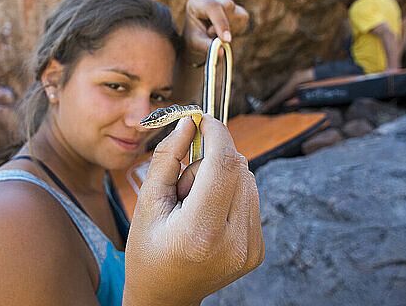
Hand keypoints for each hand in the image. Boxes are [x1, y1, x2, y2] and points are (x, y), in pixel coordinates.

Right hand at [123, 115, 263, 305]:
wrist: (165, 296)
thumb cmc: (148, 251)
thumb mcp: (147, 203)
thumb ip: (168, 158)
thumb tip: (189, 123)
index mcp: (201, 232)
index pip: (223, 165)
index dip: (216, 133)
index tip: (204, 118)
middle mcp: (234, 241)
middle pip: (239, 168)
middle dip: (212, 160)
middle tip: (185, 184)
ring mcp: (251, 248)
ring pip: (249, 180)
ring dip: (222, 177)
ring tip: (195, 204)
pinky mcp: (257, 249)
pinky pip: (251, 198)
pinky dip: (231, 194)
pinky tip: (209, 215)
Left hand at [183, 0, 248, 65]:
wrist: (198, 37)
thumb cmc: (194, 38)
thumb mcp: (195, 43)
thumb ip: (206, 46)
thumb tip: (221, 51)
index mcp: (196, 1)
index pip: (212, 6)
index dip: (221, 22)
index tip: (226, 40)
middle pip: (227, 6)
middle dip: (225, 26)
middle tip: (216, 39)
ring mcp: (224, 0)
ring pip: (236, 12)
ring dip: (230, 28)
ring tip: (216, 34)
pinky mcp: (236, 7)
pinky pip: (242, 18)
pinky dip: (236, 28)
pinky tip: (224, 32)